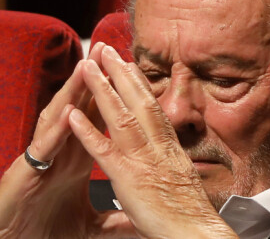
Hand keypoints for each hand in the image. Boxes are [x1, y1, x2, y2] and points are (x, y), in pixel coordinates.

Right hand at [0, 43, 133, 238]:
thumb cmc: (45, 229)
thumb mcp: (88, 224)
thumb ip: (112, 220)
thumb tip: (135, 220)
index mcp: (78, 156)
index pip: (98, 118)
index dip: (112, 95)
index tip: (130, 72)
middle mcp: (62, 149)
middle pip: (80, 107)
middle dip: (93, 79)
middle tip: (107, 50)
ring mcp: (44, 158)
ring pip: (60, 118)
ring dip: (73, 93)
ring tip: (87, 67)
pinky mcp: (27, 174)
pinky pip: (44, 148)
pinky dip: (56, 130)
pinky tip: (68, 113)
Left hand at [69, 45, 237, 238]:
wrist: (196, 233)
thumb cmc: (190, 213)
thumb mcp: (182, 178)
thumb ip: (170, 161)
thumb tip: (167, 153)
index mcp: (169, 145)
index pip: (152, 106)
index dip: (139, 83)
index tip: (128, 64)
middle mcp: (157, 145)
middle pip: (138, 101)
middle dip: (121, 73)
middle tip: (107, 50)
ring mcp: (143, 159)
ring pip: (120, 116)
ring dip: (103, 89)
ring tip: (89, 66)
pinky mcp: (128, 179)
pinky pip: (104, 151)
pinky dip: (88, 131)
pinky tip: (73, 115)